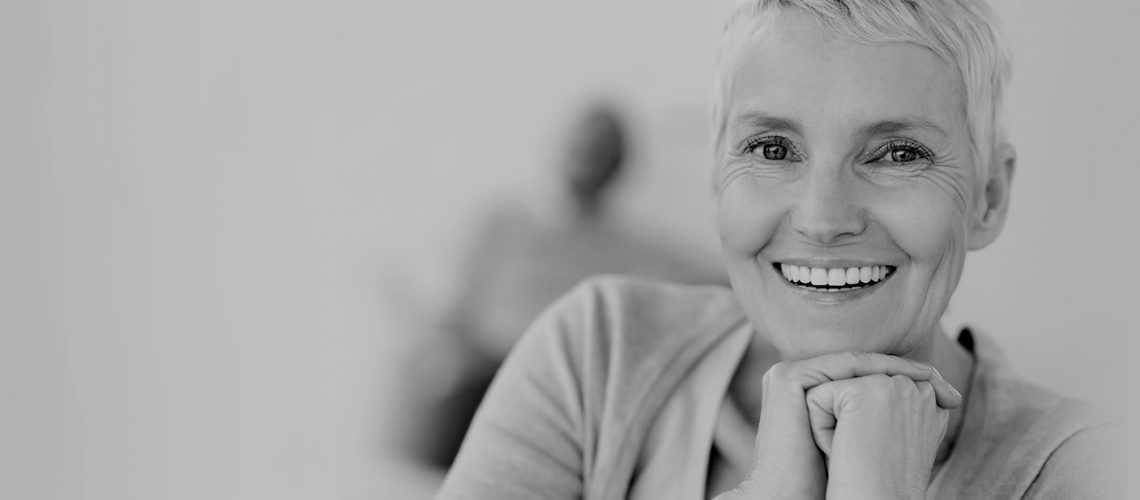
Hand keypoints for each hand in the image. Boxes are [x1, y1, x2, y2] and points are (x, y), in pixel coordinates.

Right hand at [718, 353, 960, 499]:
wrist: (794, 495)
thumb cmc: (827, 481)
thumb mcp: (860, 444)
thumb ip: (877, 419)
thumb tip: (925, 408)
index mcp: (810, 392)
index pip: (864, 377)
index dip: (906, 381)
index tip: (948, 396)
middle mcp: (799, 380)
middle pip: (862, 369)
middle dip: (909, 373)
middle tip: (947, 386)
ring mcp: (789, 375)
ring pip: (854, 364)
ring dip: (897, 368)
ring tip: (933, 378)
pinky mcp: (788, 377)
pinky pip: (841, 365)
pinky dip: (877, 369)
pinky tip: (907, 378)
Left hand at [806, 374, 956, 498]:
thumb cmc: (884, 482)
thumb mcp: (900, 439)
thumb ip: (898, 409)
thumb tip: (872, 394)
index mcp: (931, 399)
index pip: (878, 391)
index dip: (867, 423)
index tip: (882, 454)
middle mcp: (917, 387)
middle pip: (854, 389)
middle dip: (852, 421)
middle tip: (872, 456)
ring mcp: (890, 385)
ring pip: (835, 393)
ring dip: (837, 426)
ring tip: (858, 453)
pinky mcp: (860, 390)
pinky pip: (817, 399)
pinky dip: (821, 430)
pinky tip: (844, 450)